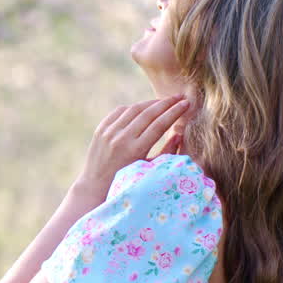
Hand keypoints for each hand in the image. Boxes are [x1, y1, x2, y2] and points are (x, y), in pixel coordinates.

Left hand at [75, 96, 189, 194]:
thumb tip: (179, 134)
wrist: (96, 186)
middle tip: (179, 96)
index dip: (174, 112)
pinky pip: (119, 112)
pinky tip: (143, 107)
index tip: (186, 103)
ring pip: (133, 109)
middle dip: (166, 103)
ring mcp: (109, 133)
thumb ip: (166, 153)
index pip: (159, 125)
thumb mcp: (149, 170)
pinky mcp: (100, 130)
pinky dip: (133, 108)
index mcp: (135, 150)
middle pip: (148, 113)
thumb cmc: (128, 182)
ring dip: (150, 103)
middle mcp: (121, 139)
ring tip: (164, 101)